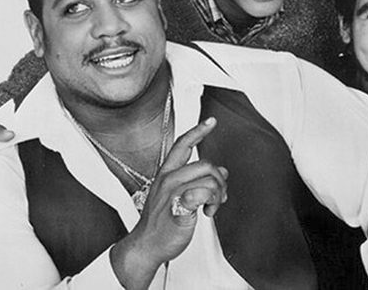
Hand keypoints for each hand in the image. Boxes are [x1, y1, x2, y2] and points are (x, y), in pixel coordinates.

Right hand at [110, 118, 227, 287]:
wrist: (146, 246)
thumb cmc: (160, 223)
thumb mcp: (176, 195)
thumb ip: (196, 180)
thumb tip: (221, 172)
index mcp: (167, 173)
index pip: (182, 145)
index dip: (198, 131)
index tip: (211, 121)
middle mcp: (169, 180)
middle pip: (206, 165)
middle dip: (220, 181)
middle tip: (217, 198)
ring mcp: (173, 193)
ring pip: (210, 181)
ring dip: (218, 196)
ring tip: (211, 207)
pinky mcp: (179, 208)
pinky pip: (204, 195)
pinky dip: (211, 204)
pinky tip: (207, 213)